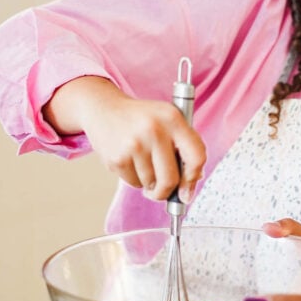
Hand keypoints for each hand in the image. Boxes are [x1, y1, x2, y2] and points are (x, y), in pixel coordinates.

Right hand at [43, 76, 204, 200]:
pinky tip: (130, 160)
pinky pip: (134, 183)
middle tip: (163, 190)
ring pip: (151, 184)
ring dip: (149, 182)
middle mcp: (154, 130)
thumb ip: (184, 146)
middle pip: (170, 179)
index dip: (194, 177)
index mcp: (173, 118)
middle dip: (168, 191)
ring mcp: (134, 145)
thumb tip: (191, 184)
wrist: (104, 108)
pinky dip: (135, 179)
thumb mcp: (167, 120)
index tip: (188, 189)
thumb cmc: (142, 119)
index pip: (196, 156)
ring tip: (143, 162)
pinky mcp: (117, 158)